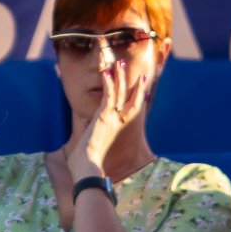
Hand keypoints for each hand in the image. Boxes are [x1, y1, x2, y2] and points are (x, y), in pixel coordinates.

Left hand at [68, 59, 144, 176]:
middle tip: (141, 73)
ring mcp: (114, 117)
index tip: (145, 94)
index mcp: (119, 128)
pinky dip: (108, 82)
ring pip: (120, 92)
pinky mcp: (105, 115)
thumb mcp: (92, 143)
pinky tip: (108, 70)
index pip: (132, 110)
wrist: (89, 169)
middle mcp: (121, 121)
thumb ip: (92, 131)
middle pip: (131, 98)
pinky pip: (108, 94)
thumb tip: (85, 122)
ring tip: (121, 62)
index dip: (138, 100)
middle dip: (135, 84)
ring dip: (120, 76)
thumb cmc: (89, 163)